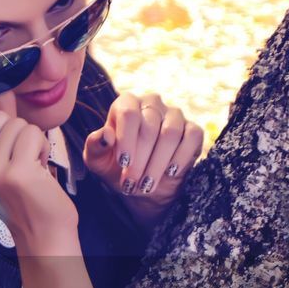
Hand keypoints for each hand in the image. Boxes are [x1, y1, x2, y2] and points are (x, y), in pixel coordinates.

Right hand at [0, 48, 79, 246]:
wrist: (42, 234)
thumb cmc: (25, 195)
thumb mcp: (1, 158)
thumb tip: (0, 90)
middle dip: (16, 130)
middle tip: (21, 163)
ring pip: (18, 124)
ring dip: (32, 142)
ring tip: (31, 170)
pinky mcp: (13, 171)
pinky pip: (33, 134)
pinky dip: (42, 148)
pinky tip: (39, 172)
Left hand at [82, 91, 203, 210]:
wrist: (143, 183)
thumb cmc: (117, 167)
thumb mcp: (98, 161)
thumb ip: (95, 146)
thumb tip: (105, 135)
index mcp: (126, 103)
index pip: (128, 113)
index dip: (126, 139)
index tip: (123, 163)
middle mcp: (151, 103)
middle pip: (149, 127)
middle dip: (140, 160)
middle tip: (132, 183)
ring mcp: (174, 115)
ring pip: (171, 133)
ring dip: (158, 163)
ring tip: (147, 184)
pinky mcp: (193, 130)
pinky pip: (192, 137)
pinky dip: (181, 158)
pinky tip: (170, 173)